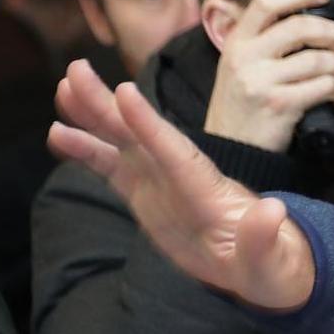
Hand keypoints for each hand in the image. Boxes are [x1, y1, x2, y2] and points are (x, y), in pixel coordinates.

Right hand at [50, 58, 318, 310]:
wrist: (260, 265)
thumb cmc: (269, 262)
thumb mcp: (270, 259)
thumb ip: (264, 237)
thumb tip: (275, 212)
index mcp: (208, 189)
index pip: (177, 152)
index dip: (151, 125)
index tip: (126, 91)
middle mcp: (181, 176)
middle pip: (140, 134)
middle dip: (109, 104)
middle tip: (76, 68)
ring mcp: (161, 182)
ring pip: (121, 142)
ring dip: (92, 116)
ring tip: (62, 90)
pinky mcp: (146, 194)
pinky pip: (111, 167)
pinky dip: (86, 150)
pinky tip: (59, 134)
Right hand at [201, 0, 333, 153]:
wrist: (230, 148)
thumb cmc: (242, 106)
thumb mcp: (238, 65)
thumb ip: (262, 42)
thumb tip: (303, 19)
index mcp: (236, 42)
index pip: (266, 3)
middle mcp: (245, 57)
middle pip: (299, 27)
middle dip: (330, 33)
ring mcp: (261, 81)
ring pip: (317, 59)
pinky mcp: (280, 104)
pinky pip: (323, 87)